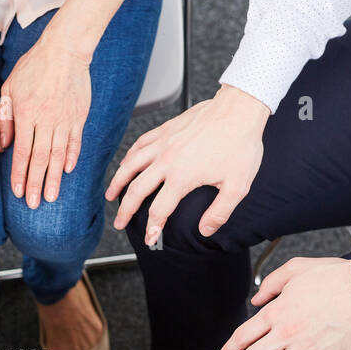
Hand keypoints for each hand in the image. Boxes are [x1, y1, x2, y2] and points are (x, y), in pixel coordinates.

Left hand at [0, 37, 91, 208]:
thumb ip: (5, 117)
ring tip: (50, 196)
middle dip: (35, 183)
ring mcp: (64, 119)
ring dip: (54, 178)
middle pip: (40, 158)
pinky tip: (67, 171)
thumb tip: (2, 145)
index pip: (21, 151)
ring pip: (58, 155)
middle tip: (32, 204)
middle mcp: (46, 120)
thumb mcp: (9, 88)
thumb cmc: (33, 66)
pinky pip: (75, 141)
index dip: (18, 174)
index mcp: (26, 114)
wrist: (65, 49)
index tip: (16, 192)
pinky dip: (71, 157)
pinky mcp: (78, 116)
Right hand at [107, 84, 267, 245]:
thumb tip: (205, 230)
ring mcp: (163, 143)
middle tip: (120, 222)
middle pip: (136, 190)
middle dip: (125, 210)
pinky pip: (139, 144)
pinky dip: (128, 156)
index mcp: (182, 177)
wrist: (239, 109)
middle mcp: (167, 160)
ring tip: (110, 195)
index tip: (150, 239)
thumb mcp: (237, 185)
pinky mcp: (165, 130)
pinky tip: (125, 162)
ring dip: (117, 182)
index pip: (159, 210)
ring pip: (130, 165)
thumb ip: (219, 212)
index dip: (152, 228)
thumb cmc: (240, 144)